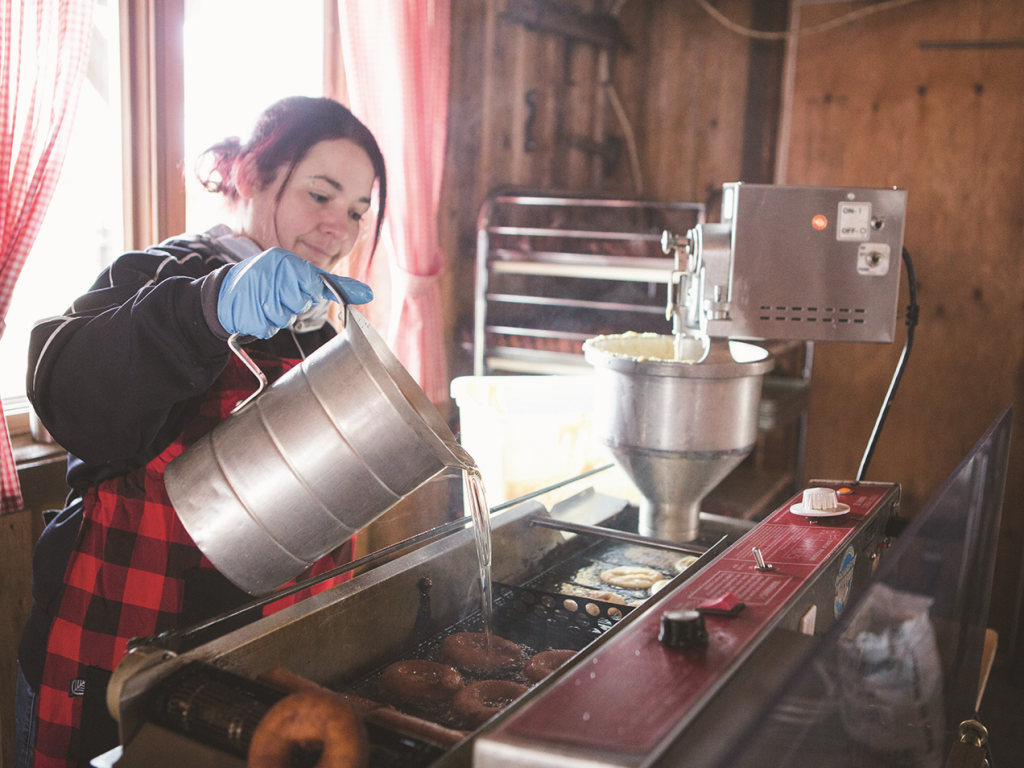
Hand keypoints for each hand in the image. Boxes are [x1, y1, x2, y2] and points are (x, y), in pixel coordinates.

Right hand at [217, 247, 371, 338]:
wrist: (228, 291)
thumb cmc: (272, 282)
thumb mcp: (301, 274)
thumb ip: (333, 284)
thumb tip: (368, 294)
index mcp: (287, 261)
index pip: (312, 285)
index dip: (307, 293)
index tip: (298, 289)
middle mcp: (271, 273)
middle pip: (299, 304)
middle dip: (292, 305)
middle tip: (279, 296)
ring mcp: (257, 292)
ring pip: (284, 318)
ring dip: (278, 316)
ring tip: (266, 302)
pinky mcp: (247, 312)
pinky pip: (268, 328)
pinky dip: (265, 325)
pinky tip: (256, 312)